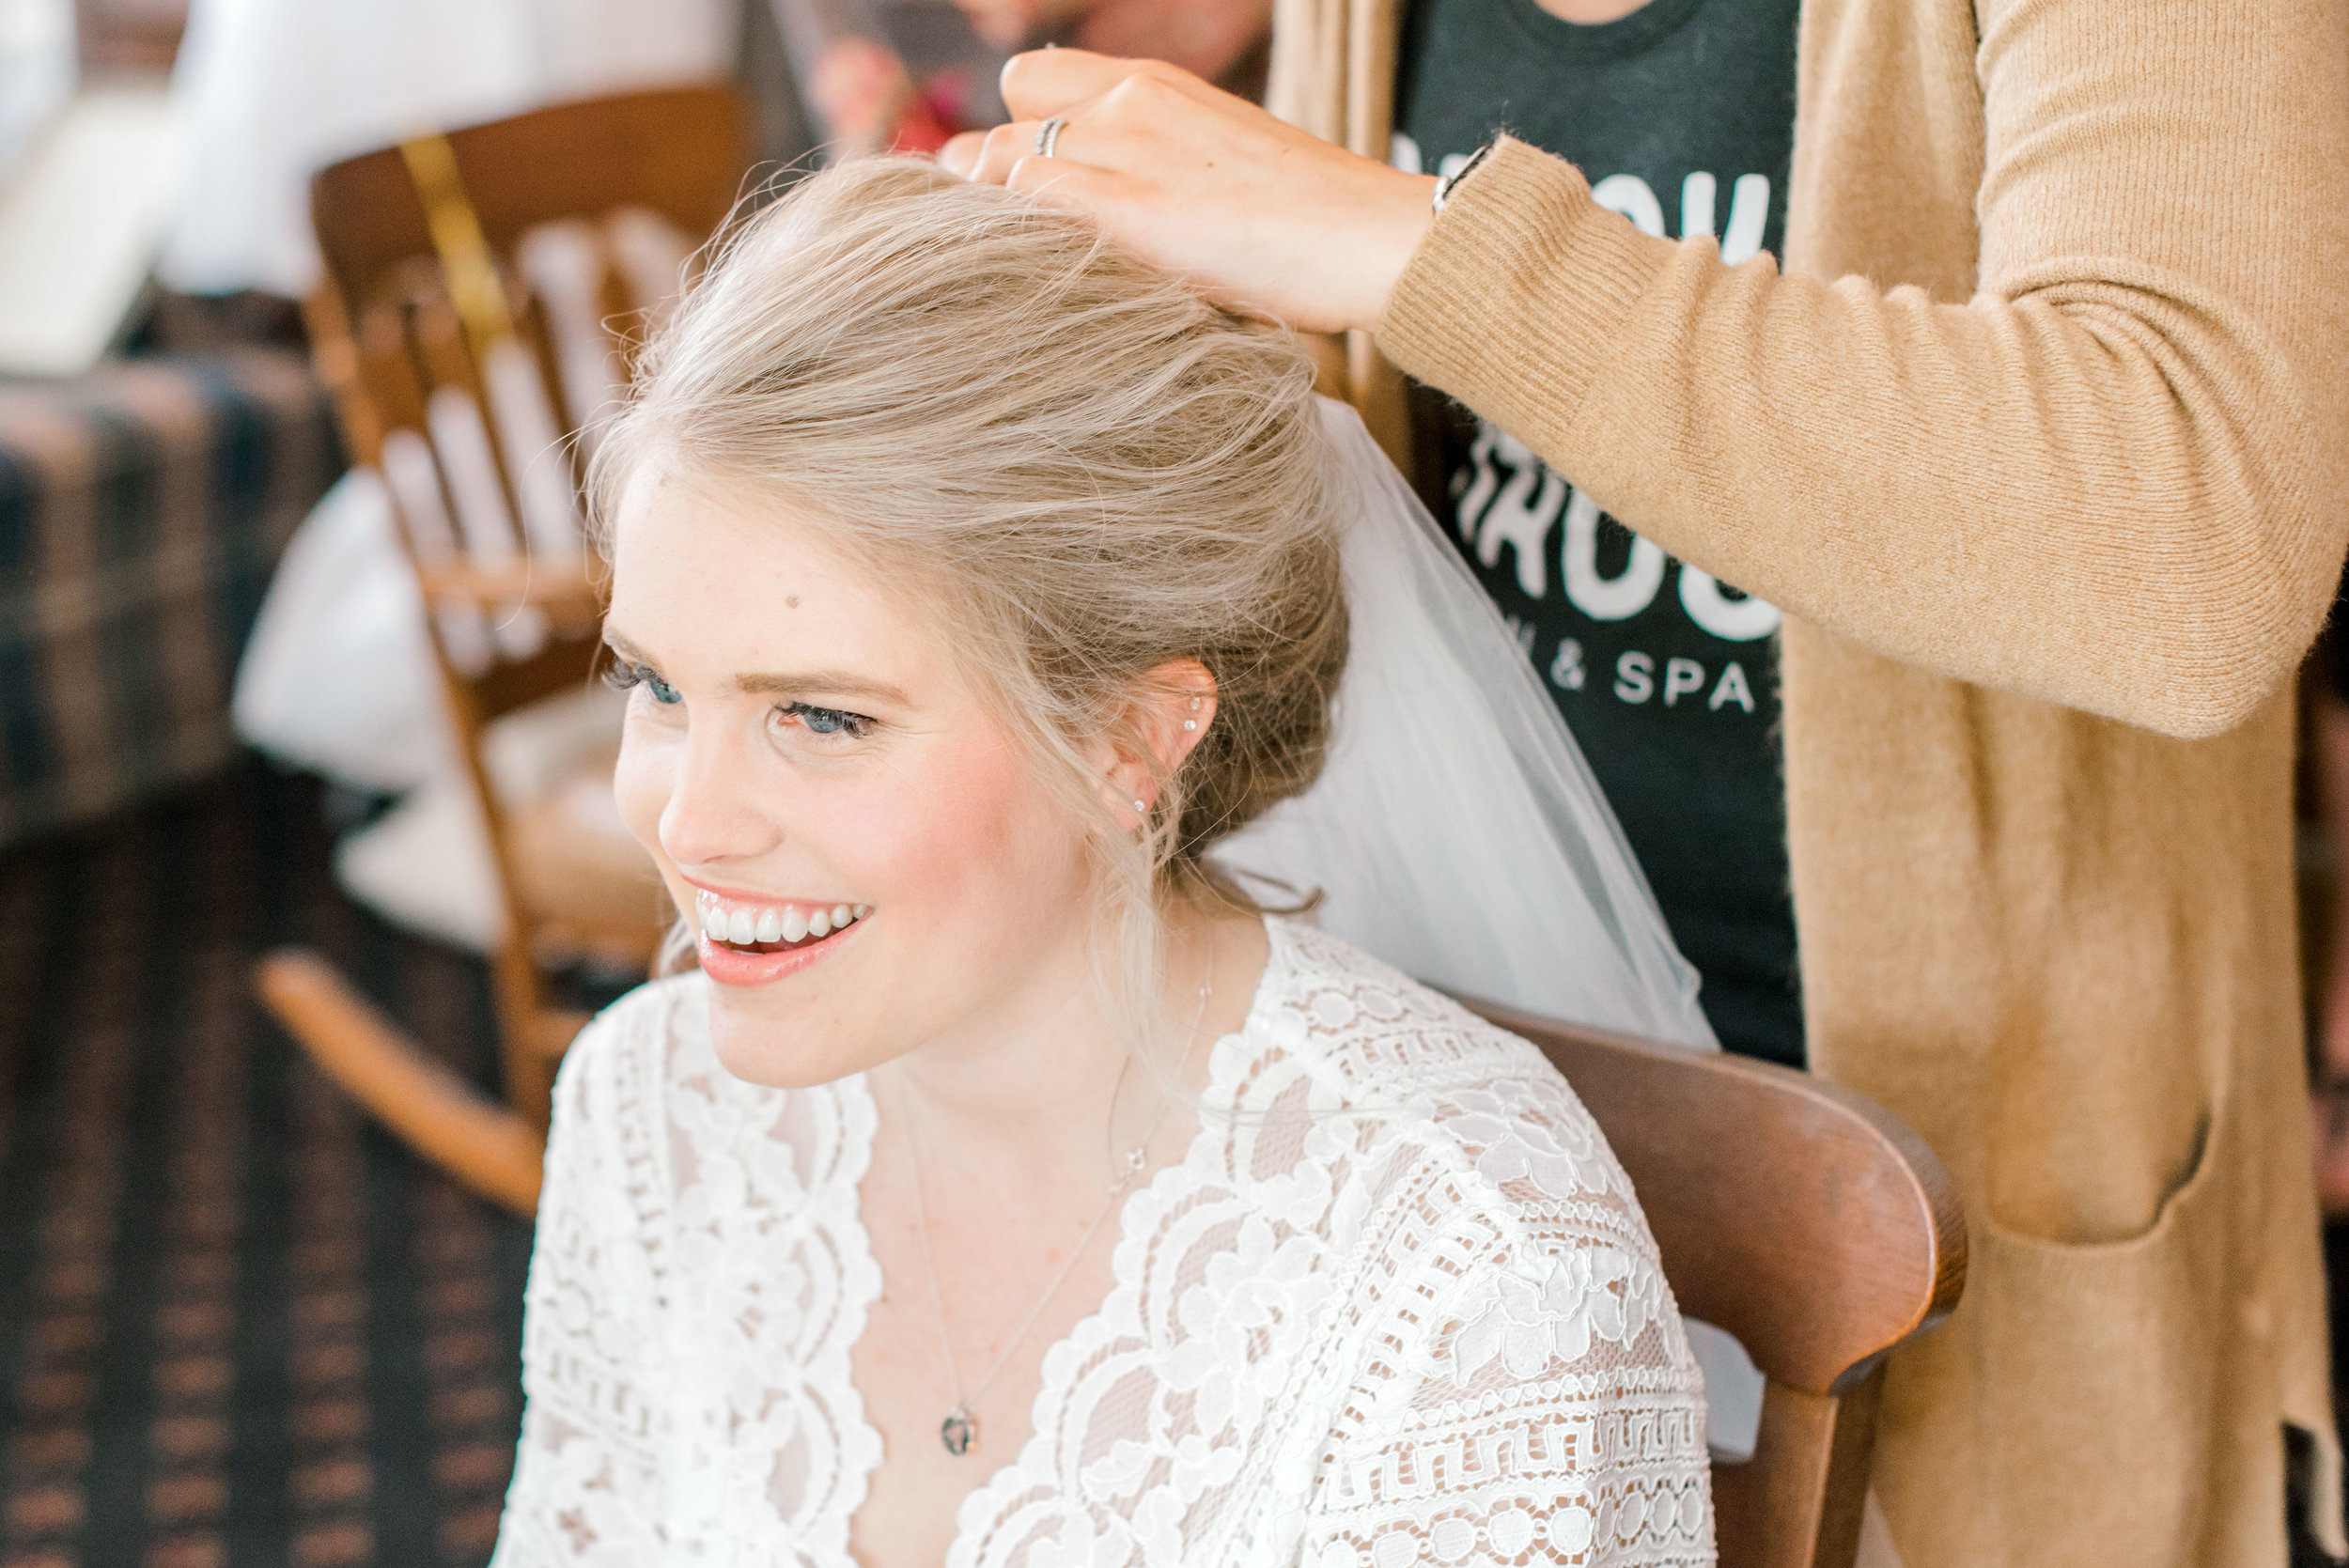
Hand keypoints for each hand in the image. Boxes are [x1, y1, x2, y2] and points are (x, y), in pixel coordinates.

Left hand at [938, 50, 1436, 334]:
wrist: (1374, 239)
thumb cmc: (1315, 229)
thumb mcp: (1224, 167)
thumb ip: (1158, 170)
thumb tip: (1105, 221)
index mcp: (1155, 81)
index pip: (1034, 79)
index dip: (1019, 135)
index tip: (1025, 192)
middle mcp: (1131, 97)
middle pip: (1005, 114)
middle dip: (993, 175)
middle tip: (1013, 239)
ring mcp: (1126, 146)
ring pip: (996, 159)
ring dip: (990, 216)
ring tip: (1015, 271)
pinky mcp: (1128, 206)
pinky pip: (1022, 199)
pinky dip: (1006, 237)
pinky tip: (1029, 279)